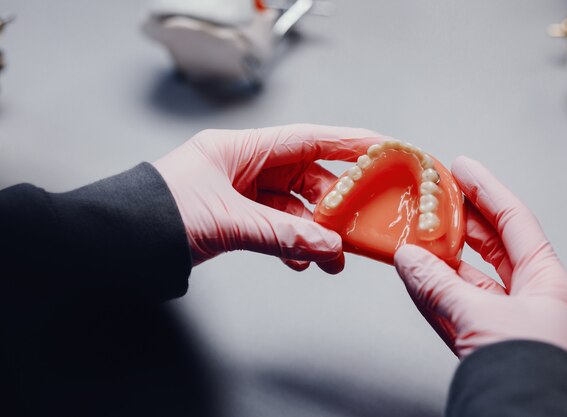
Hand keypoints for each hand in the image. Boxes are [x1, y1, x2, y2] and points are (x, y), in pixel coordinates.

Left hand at [154, 124, 384, 271]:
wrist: (119, 243)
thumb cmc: (158, 214)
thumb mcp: (226, 221)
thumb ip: (280, 234)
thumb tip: (327, 246)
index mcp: (241, 149)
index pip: (307, 139)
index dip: (347, 144)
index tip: (382, 149)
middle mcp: (245, 166)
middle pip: (307, 177)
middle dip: (333, 205)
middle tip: (356, 227)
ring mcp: (242, 192)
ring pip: (295, 207)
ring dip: (314, 232)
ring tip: (331, 258)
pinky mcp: (238, 217)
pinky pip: (278, 226)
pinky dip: (293, 243)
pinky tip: (300, 260)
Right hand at [394, 157, 566, 359]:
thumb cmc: (527, 373)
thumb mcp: (481, 317)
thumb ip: (439, 284)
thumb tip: (408, 258)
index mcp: (548, 283)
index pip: (514, 221)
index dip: (486, 190)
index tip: (462, 168)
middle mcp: (529, 297)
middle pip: (491, 245)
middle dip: (461, 220)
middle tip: (434, 197)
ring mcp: (504, 319)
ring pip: (469, 275)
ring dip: (440, 255)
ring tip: (416, 232)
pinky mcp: (483, 340)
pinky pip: (455, 304)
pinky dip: (434, 288)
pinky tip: (414, 272)